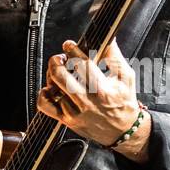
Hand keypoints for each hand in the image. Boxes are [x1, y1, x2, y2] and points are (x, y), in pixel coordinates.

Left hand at [37, 39, 149, 157]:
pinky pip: (45, 106)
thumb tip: (108, 38)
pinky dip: (43, 94)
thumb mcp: (126, 77)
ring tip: (59, 71)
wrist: (123, 132)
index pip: (82, 64)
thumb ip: (115, 57)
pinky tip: (51, 89)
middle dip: (56, 61)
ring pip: (53, 88)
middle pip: (61, 75)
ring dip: (52, 75)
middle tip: (60, 58)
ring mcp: (75, 112)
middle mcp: (87, 101)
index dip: (72, 50)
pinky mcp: (67, 120)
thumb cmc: (125, 102)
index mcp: (102, 89)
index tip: (69, 45)